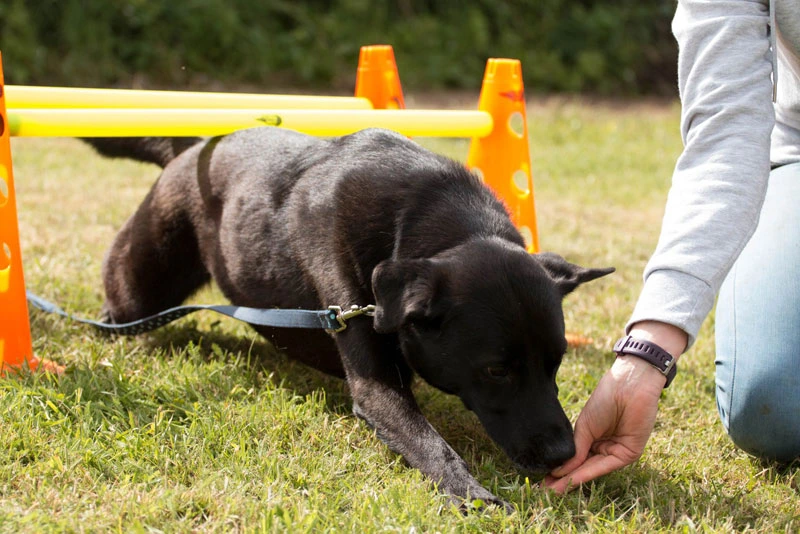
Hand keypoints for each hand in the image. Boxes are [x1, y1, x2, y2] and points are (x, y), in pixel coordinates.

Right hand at [543, 356, 664, 491]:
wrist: (628, 386)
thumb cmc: (605, 399)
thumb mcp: (585, 426)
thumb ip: (575, 449)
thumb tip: (559, 470)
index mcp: (593, 437)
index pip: (576, 458)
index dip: (560, 469)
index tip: (543, 479)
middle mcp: (604, 446)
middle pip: (582, 467)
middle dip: (564, 479)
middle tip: (545, 491)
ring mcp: (616, 451)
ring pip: (591, 469)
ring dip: (573, 480)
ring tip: (553, 490)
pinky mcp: (628, 454)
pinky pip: (604, 466)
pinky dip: (587, 473)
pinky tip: (571, 478)